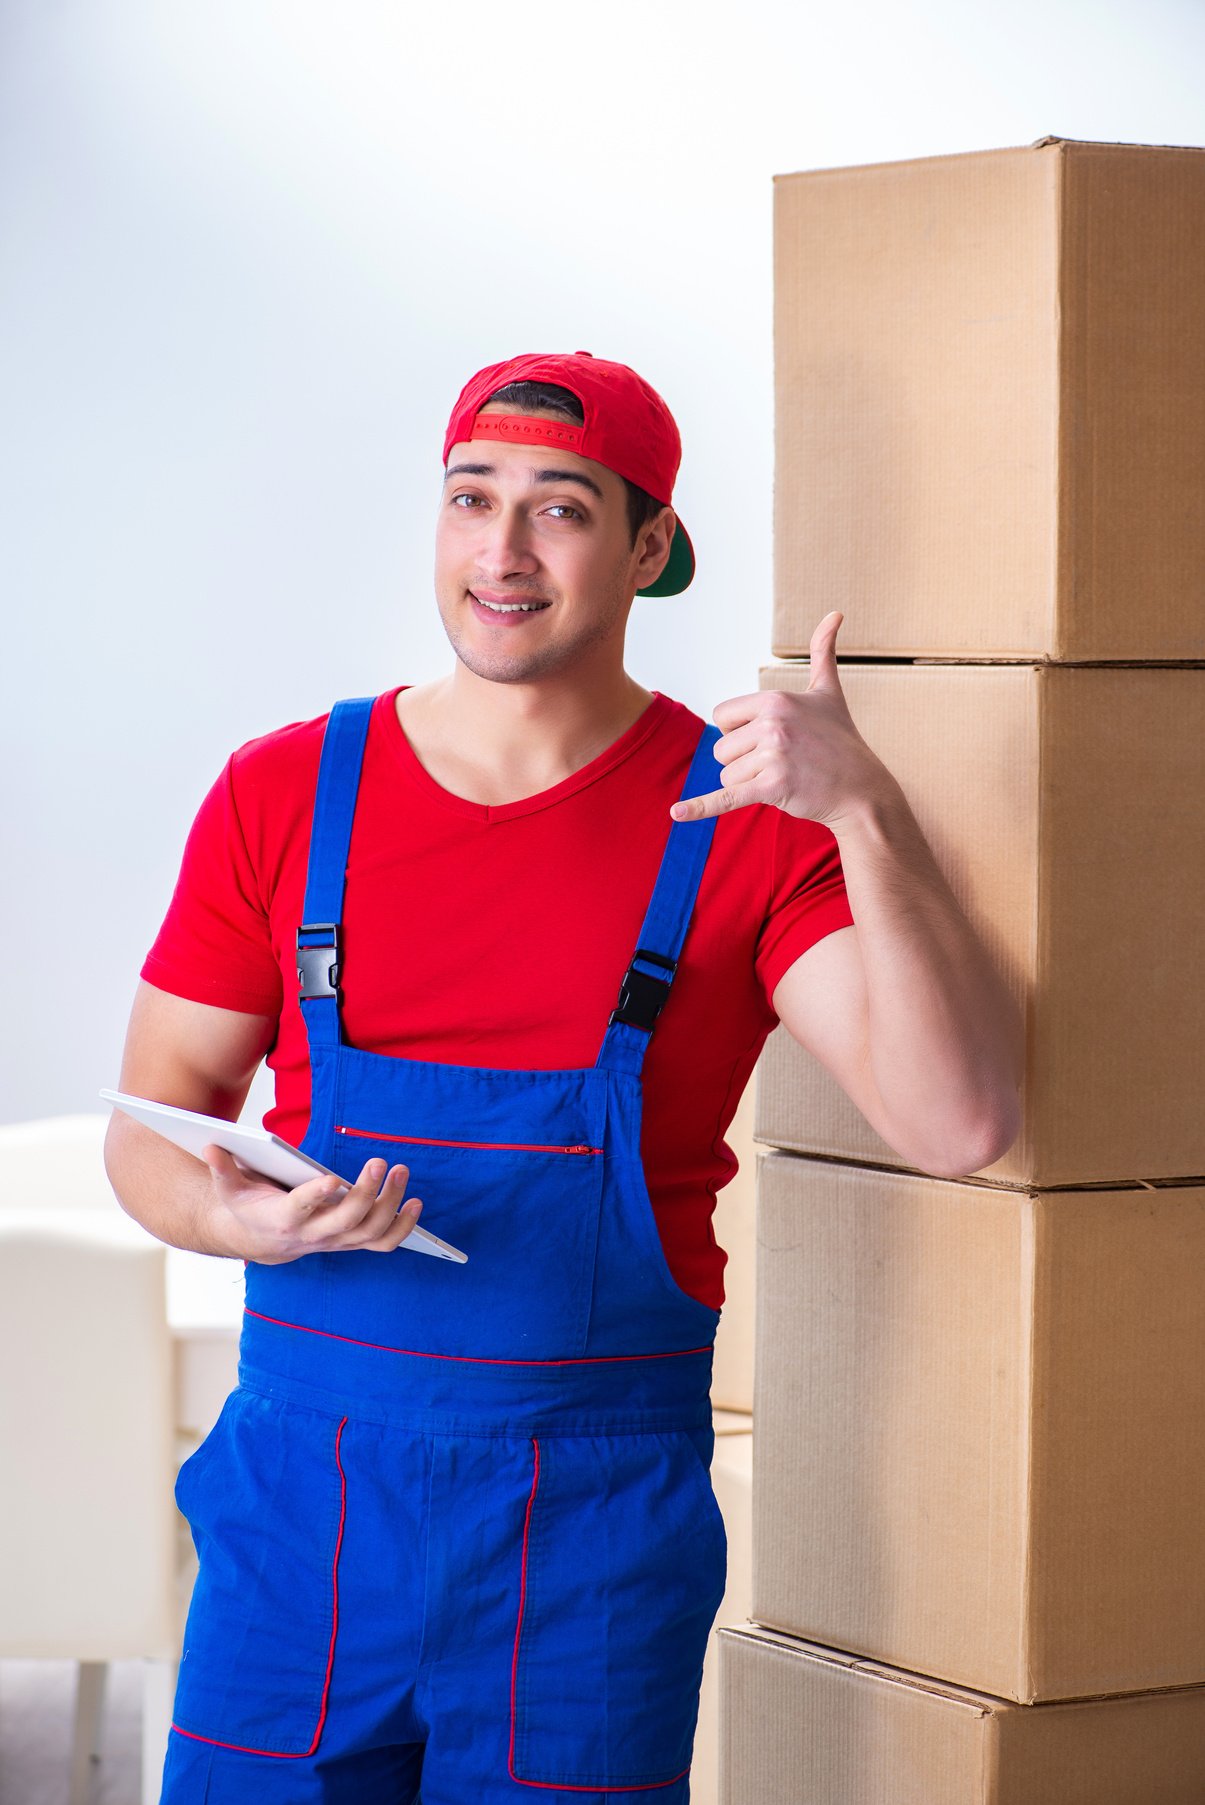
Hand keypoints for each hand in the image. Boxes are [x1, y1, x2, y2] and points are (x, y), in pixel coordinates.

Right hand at [201, 1146, 423, 1264]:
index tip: (330, 1178)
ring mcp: (336, 1241)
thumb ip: (222, 1168)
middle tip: (380, 1161)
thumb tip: (211, 1145)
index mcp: (283, 1219)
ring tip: (401, 1172)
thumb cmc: (248, 1207)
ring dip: (392, 1204)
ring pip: (370, 1232)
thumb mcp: (229, 1188)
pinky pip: (383, 1242)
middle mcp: (314, 1235)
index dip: (314, 1196)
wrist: (261, 1241)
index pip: (300, 1210)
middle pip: (346, 1221)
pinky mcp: (352, 1242)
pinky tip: (415, 1203)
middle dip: (366, 1193)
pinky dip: (403, 1226)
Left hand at [669, 611, 888, 829]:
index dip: (737, 732)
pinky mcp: (774, 788)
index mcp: (775, 699)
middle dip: (743, 762)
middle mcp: (772, 724)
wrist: (861, 790)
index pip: (721, 717)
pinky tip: (676, 813)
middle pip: (721, 749)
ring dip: (749, 784)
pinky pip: (726, 797)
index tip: (767, 739)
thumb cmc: (841, 741)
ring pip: (727, 775)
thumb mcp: (829, 693)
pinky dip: (700, 808)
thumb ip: (823, 652)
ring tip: (785, 778)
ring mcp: (773, 756)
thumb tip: (835, 614)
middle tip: (782, 763)